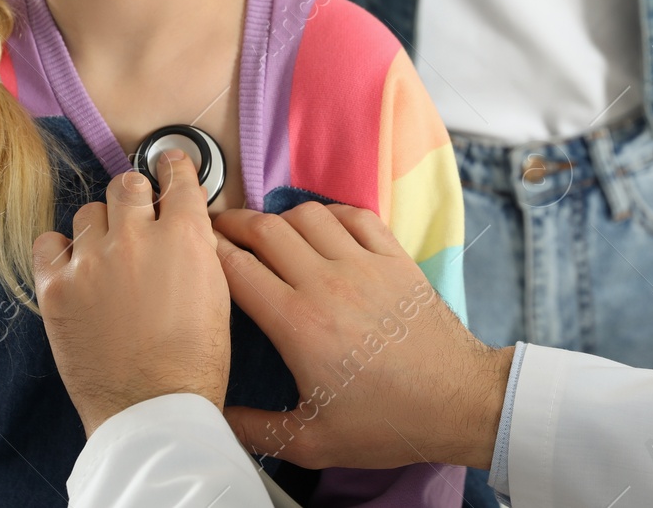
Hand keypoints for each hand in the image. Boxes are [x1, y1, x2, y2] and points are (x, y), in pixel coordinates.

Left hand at [33, 150, 231, 436]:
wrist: (151, 411)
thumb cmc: (193, 362)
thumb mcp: (216, 294)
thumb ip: (197, 248)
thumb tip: (185, 218)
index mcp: (184, 238)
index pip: (177, 178)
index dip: (172, 167)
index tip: (167, 166)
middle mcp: (136, 239)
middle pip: (127, 185)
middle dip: (134, 196)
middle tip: (136, 214)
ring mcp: (92, 261)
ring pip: (90, 212)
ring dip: (101, 227)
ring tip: (106, 255)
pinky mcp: (56, 288)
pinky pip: (48, 242)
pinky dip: (60, 250)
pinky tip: (73, 267)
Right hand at [212, 202, 510, 470]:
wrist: (456, 402)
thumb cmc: (387, 423)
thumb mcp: (313, 441)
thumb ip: (256, 429)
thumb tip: (216, 419)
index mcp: (298, 324)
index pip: (238, 269)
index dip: (210, 253)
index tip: (196, 251)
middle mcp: (327, 283)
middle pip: (266, 229)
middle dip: (233, 222)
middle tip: (218, 228)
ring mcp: (364, 265)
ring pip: (308, 215)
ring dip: (279, 216)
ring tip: (266, 229)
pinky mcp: (395, 259)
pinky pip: (355, 215)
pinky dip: (329, 212)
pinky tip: (320, 226)